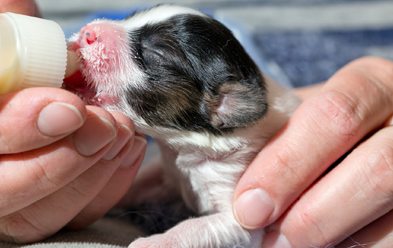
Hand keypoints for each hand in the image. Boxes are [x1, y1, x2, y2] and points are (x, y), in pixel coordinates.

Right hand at [0, 1, 146, 242]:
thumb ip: (3, 21)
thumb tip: (43, 39)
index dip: (8, 127)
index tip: (68, 108)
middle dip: (55, 165)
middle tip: (104, 128)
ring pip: (22, 219)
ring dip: (83, 181)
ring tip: (119, 135)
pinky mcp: (16, 211)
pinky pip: (57, 221)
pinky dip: (99, 191)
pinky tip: (120, 155)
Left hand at [231, 57, 392, 246]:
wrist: (362, 145)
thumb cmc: (316, 134)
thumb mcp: (298, 119)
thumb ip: (266, 135)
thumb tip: (201, 171)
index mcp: (373, 85)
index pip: (334, 116)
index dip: (287, 165)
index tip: (247, 206)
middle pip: (376, 170)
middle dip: (313, 214)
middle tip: (268, 240)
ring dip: (333, 240)